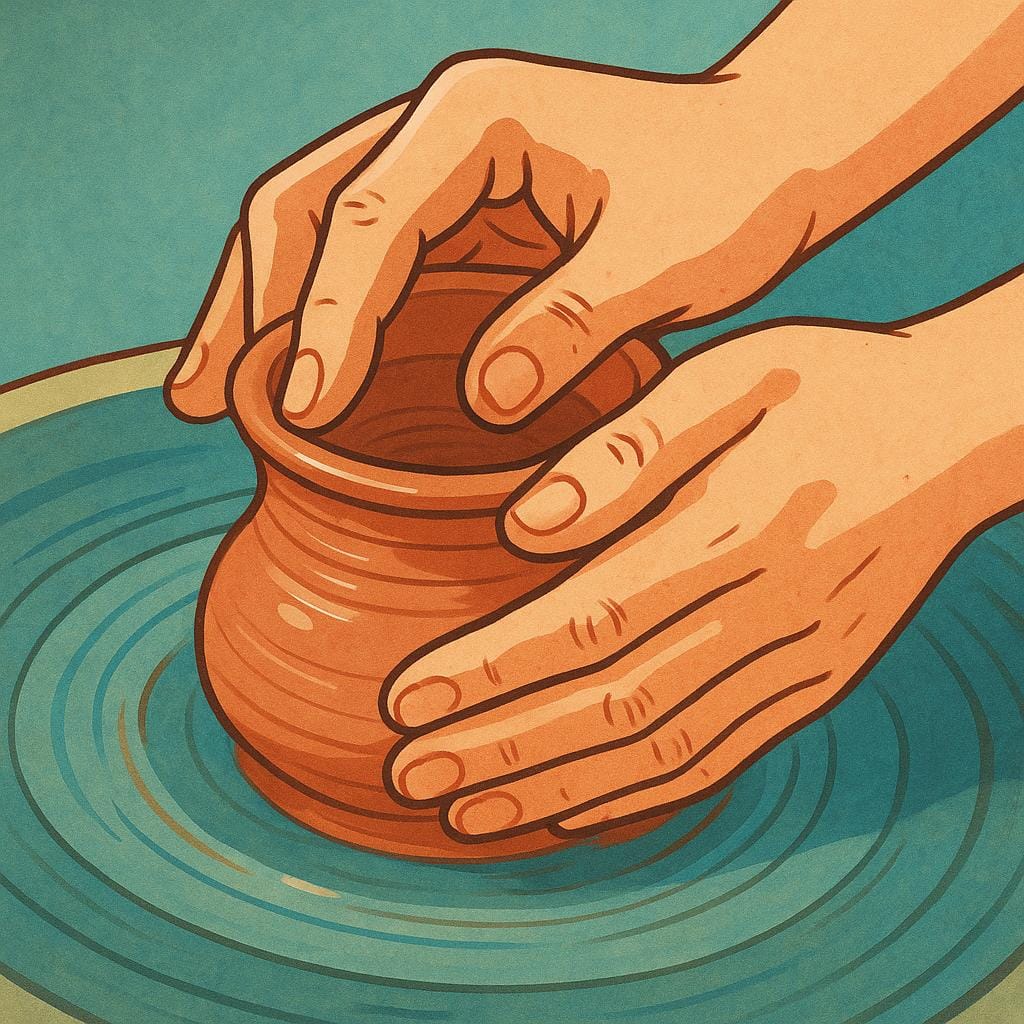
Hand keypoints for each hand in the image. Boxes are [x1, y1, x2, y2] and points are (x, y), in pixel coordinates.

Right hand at [166, 2, 1021, 427]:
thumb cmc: (734, 193)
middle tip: (199, 400)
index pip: (368, 218)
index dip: (327, 317)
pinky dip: (318, 321)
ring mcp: (442, 171)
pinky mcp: (456, 219)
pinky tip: (300, 379)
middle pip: (302, 210)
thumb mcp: (675, 258)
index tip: (304, 409)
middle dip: (245, 307)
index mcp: (478, 119)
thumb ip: (579, 321)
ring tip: (208, 398)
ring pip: (314, 233)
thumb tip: (482, 399)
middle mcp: (441, 131)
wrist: (769, 158)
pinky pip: (362, 263)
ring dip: (256, 313)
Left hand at [382, 273, 1023, 838]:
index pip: (589, 622)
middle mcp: (769, 616)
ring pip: (661, 752)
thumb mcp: (734, 376)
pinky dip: (639, 795)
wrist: (953, 433)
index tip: (406, 700)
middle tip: (410, 775)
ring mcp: (799, 663)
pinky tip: (574, 810)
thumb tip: (525, 525)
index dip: (491, 670)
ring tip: (468, 815)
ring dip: (556, 788)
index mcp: (737, 530)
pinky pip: (720, 757)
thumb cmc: (832, 389)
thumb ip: (631, 450)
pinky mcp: (816, 683)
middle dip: (501, 748)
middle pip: (614, 706)